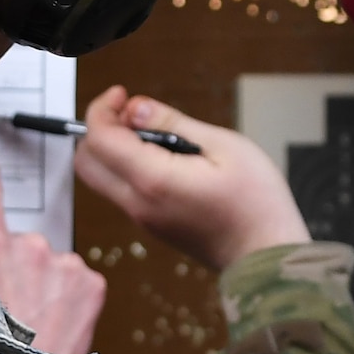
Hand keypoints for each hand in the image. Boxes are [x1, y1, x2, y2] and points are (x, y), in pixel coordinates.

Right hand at [0, 158, 105, 353]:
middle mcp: (26, 244)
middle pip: (22, 243)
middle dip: (18, 268)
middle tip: (9, 306)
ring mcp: (63, 261)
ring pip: (52, 265)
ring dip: (44, 285)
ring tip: (32, 322)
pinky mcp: (90, 281)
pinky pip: (77, 281)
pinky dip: (69, 298)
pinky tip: (55, 323)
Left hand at [74, 87, 309, 271]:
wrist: (267, 257)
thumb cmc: (256, 204)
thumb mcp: (223, 146)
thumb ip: (173, 123)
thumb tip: (135, 109)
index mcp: (153, 181)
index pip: (99, 140)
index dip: (103, 109)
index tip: (122, 95)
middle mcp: (138, 204)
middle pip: (87, 162)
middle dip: (99, 129)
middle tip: (131, 114)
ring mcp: (142, 219)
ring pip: (102, 178)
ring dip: (114, 149)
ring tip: (155, 134)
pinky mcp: (152, 226)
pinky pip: (123, 191)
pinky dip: (128, 167)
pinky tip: (166, 157)